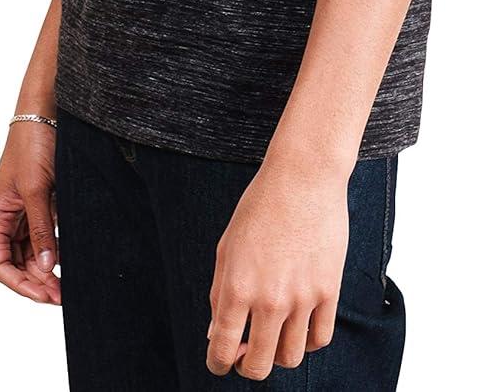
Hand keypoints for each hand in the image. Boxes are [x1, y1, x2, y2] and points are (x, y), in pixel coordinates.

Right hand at [0, 119, 60, 303]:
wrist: (48, 112)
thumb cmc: (32, 143)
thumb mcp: (36, 188)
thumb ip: (40, 228)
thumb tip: (45, 267)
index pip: (0, 264)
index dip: (19, 284)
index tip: (44, 295)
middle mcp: (8, 217)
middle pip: (17, 263)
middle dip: (36, 282)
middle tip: (63, 294)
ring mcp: (26, 211)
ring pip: (31, 253)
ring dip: (46, 270)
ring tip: (67, 283)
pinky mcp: (43, 203)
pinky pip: (45, 235)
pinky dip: (55, 250)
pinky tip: (68, 259)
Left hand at [206, 150, 349, 379]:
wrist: (303, 177)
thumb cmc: (260, 207)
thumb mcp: (227, 248)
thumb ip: (219, 295)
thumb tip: (216, 336)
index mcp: (237, 288)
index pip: (222, 351)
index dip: (217, 363)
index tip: (221, 360)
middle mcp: (269, 299)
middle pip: (258, 366)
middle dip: (247, 366)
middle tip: (246, 352)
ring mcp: (302, 298)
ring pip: (290, 358)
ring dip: (277, 354)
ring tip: (273, 335)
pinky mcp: (329, 291)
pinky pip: (320, 339)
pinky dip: (307, 341)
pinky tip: (299, 325)